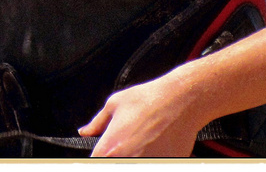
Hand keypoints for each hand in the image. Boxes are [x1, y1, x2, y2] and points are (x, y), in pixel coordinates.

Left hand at [79, 72, 204, 157]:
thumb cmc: (147, 100)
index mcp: (110, 148)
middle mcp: (128, 161)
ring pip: (135, 166)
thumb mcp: (114, 105)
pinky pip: (154, 164)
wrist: (180, 101)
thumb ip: (97, 123)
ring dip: (135, 157)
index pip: (95, 162)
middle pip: (115, 165)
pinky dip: (152, 157)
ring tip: (143, 143)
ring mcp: (148, 165)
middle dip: (117, 156)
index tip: (104, 152)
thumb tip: (85, 132)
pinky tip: (155, 146)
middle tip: (126, 143)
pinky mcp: (167, 165)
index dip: (99, 157)